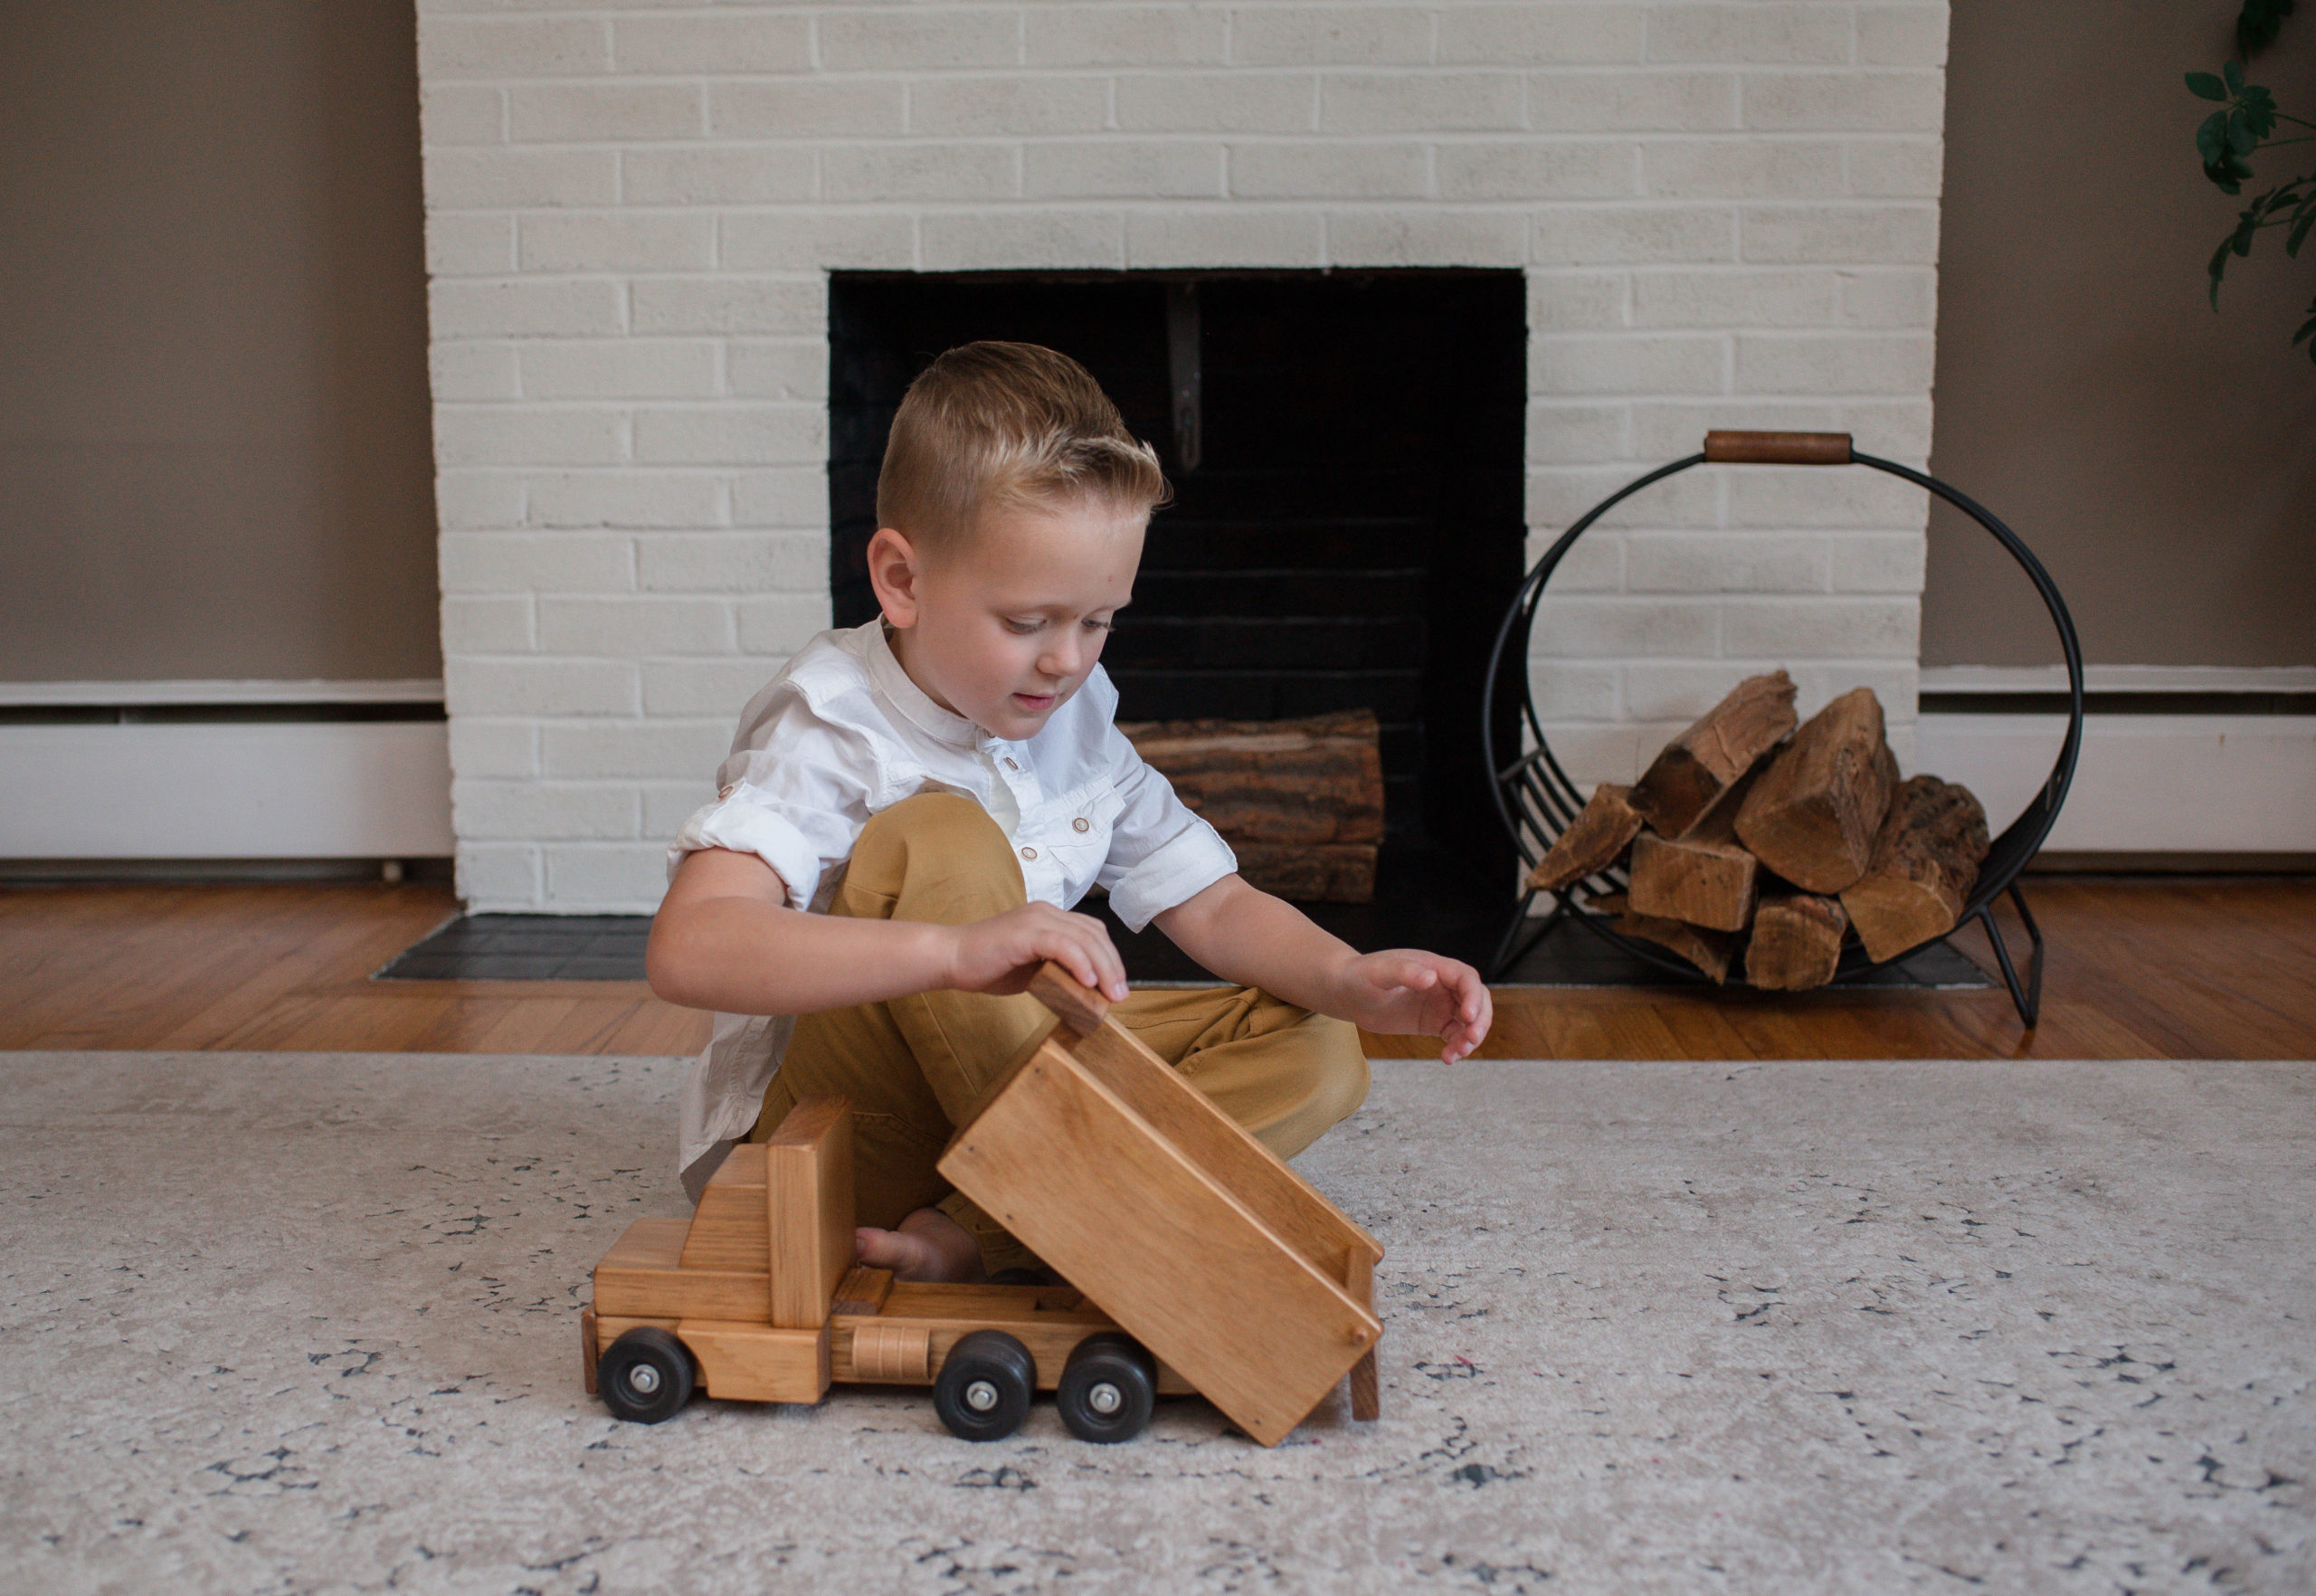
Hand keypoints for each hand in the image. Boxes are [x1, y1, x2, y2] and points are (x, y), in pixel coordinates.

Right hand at [942, 902, 1128, 1002]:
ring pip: (1083, 939)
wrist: (951, 957)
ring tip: (1110, 994)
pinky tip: (1087, 982)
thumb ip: (1058, 970)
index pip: (1092, 932)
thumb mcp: (1032, 968)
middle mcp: (1046, 912)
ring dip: (1103, 968)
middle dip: (1113, 966)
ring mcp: (1035, 920)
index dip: (1110, 958)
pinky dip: (1079, 962)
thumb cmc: (987, 965)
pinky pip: (1061, 944)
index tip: (1118, 985)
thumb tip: (1086, 990)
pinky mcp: (1025, 933)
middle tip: (1121, 995)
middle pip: (1094, 934)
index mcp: (1049, 917)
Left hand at [1333, 950, 1491, 1063]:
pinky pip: (1454, 1035)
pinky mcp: (1433, 1022)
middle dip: (1480, 1019)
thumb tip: (1430, 977)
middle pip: (1477, 999)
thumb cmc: (1360, 976)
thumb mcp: (1379, 972)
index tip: (1468, 1017)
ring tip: (1458, 1053)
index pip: (1466, 978)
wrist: (1348, 992)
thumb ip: (1404, 972)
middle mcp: (1442, 984)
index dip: (1473, 996)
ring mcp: (1439, 1003)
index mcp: (1434, 966)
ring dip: (1471, 1037)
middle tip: (1470, 1039)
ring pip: (1470, 1020)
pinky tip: (1448, 1058)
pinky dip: (1457, 1047)